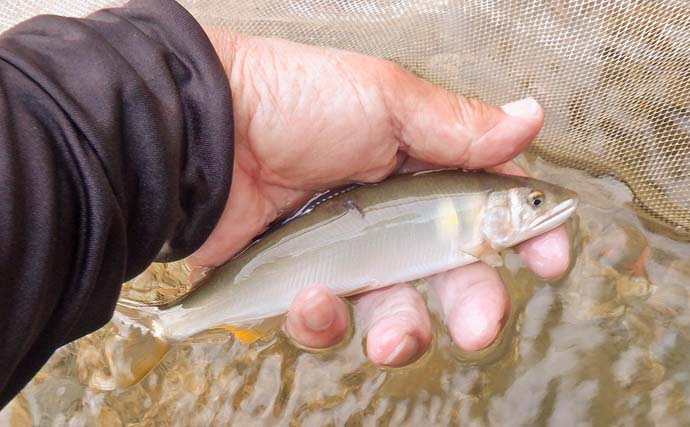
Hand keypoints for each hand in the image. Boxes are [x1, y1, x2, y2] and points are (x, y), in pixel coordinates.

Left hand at [190, 28, 569, 364]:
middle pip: (449, 274)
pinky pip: (327, 320)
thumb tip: (529, 117)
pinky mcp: (299, 280)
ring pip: (392, 311)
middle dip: (473, 306)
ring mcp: (344, 252)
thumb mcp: (384, 99)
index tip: (549, 259)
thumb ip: (457, 125)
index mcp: (417, 165)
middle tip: (478, 326)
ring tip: (390, 334)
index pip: (486, 205)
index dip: (522, 234)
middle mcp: (388, 213)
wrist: (201, 130)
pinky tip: (312, 295)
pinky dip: (325, 318)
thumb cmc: (292, 100)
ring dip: (400, 332)